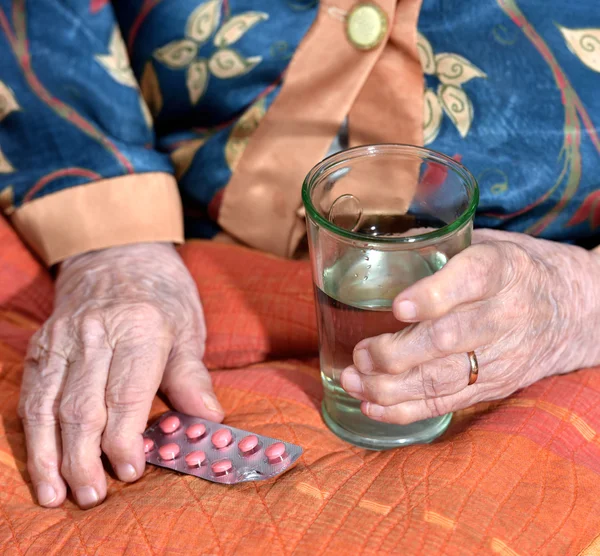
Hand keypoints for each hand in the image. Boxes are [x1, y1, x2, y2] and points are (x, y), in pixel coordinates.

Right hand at [19, 243, 222, 508]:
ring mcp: (63, 338)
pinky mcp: (43, 344)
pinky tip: (38, 459)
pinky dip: (33, 431)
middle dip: (83, 460)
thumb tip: (209, 420)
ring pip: (47, 405)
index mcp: (139, 328)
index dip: (125, 440)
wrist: (118, 254)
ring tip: (55, 493)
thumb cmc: (162, 295)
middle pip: (81, 407)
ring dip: (49, 455)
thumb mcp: (188, 329)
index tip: (130, 472)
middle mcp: (95, 333)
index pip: (125, 395)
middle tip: (92, 496)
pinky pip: (32, 392)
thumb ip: (192, 376)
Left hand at [340, 229, 599, 423]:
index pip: (470, 280)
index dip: (433, 296)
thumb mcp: (490, 243)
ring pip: (443, 378)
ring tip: (353, 380)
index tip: (398, 307)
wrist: (576, 311)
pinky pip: (447, 402)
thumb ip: (439, 244)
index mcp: (502, 269)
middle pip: (449, 339)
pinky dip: (406, 409)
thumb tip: (375, 243)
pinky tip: (372, 405)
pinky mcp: (493, 385)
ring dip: (391, 386)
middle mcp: (504, 314)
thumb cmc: (517, 271)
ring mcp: (501, 356)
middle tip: (361, 353)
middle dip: (397, 353)